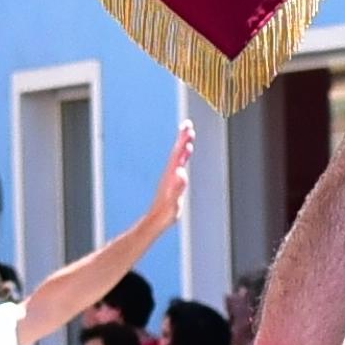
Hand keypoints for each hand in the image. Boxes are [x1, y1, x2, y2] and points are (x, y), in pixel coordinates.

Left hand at [129, 119, 198, 239]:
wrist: (156, 220)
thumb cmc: (165, 212)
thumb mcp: (173, 201)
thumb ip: (178, 187)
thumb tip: (181, 172)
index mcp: (172, 175)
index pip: (178, 154)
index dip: (183, 141)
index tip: (188, 128)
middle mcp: (171, 173)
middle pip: (177, 151)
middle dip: (183, 137)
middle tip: (188, 124)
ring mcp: (171, 176)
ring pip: (178, 156)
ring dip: (183, 144)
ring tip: (188, 133)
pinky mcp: (173, 181)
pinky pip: (180, 163)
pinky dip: (184, 155)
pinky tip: (186, 152)